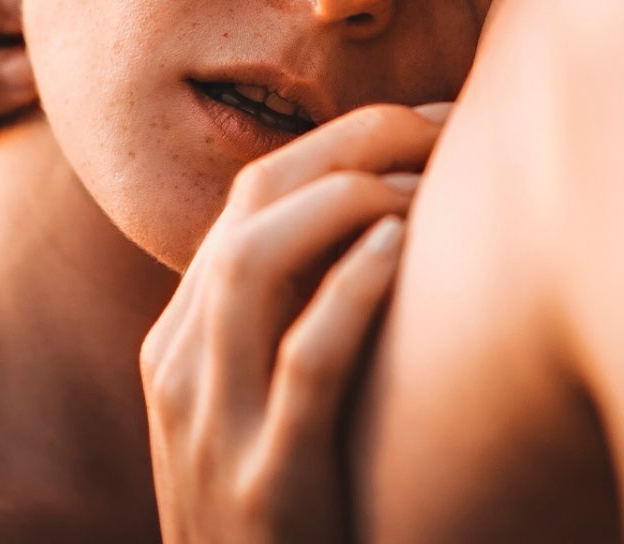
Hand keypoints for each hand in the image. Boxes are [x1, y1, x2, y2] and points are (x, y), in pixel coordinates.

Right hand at [140, 101, 449, 543]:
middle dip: (349, 143)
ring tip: (433, 179)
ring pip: (255, 263)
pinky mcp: (264, 488)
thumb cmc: (292, 518)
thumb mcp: (268, 413)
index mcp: (180, 343)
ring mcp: (212, 430)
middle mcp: (181, 370)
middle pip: (250, 206)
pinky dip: (354, 291)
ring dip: (352, 200)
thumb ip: (294, 328)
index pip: (248, 198)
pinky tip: (409, 248)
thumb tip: (388, 227)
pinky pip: (304, 364)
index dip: (339, 140)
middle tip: (443, 121)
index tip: (427, 119)